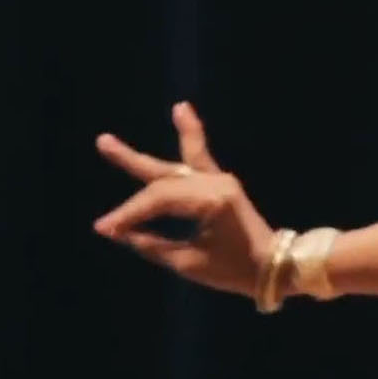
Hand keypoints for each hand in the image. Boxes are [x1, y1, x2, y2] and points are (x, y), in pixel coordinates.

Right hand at [92, 102, 276, 296]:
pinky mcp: (222, 183)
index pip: (159, 200)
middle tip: (102, 141)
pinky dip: (191, 134)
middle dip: (131, 162)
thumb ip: (153, 245)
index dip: (129, 213)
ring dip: (174, 133)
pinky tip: (181, 111)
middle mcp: (217, 184)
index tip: (104, 228)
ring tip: (170, 108)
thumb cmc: (234, 270)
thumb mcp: (190, 263)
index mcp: (212, 202)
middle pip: (165, 177)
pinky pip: (200, 155)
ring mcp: (221, 180)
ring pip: (182, 159)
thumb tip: (120, 233)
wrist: (275, 267)